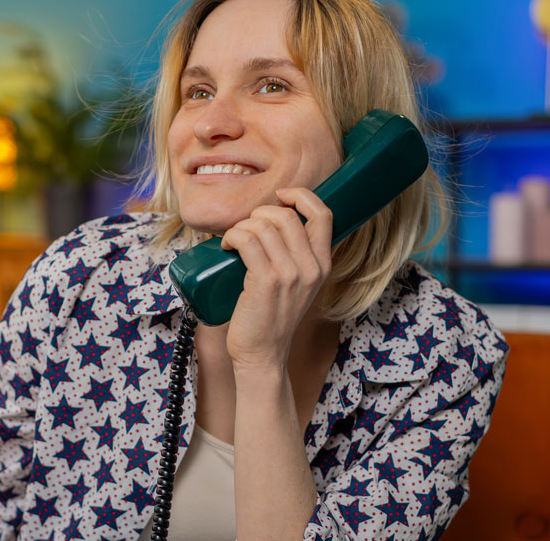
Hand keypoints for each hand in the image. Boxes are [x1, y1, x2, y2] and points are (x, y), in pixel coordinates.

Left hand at [221, 188, 332, 371]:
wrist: (263, 354)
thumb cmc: (272, 317)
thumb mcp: (297, 284)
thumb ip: (296, 257)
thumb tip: (271, 222)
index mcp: (324, 264)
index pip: (323, 214)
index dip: (300, 196)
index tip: (280, 197)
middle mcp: (312, 267)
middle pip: (285, 215)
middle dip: (258, 213)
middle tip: (244, 230)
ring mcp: (290, 274)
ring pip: (262, 225)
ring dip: (240, 226)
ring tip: (232, 242)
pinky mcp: (266, 281)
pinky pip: (246, 240)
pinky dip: (232, 236)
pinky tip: (226, 246)